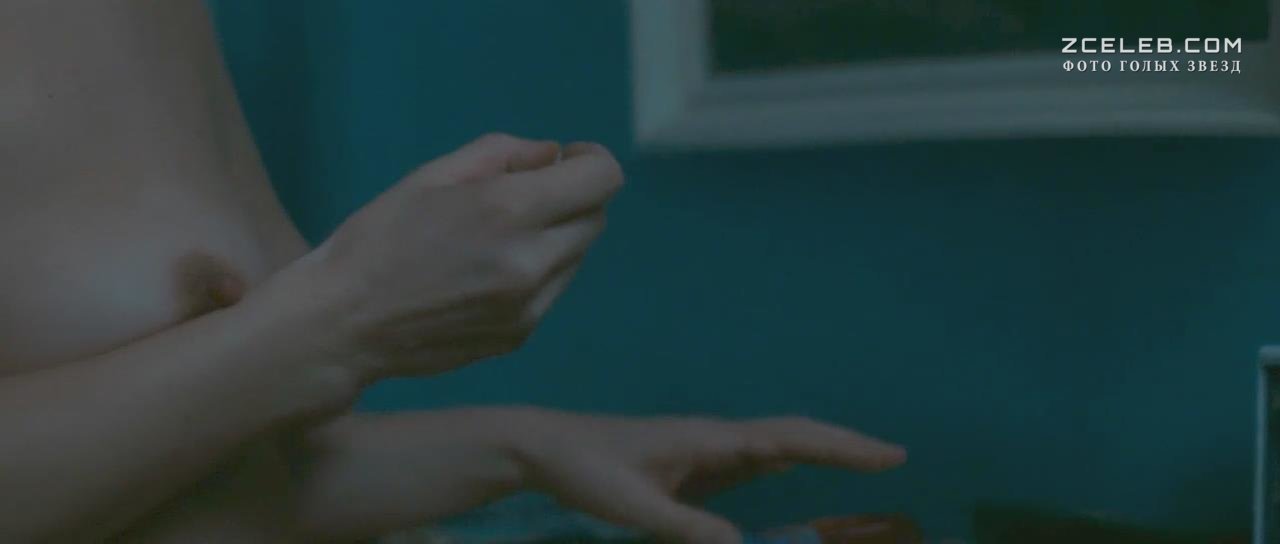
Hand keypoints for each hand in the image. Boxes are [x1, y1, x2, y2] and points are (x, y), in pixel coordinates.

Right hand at [293, 134, 622, 378]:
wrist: (341, 326)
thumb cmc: (377, 238)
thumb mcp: (431, 176)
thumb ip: (502, 154)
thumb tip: (553, 155)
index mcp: (509, 211)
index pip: (602, 180)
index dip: (590, 162)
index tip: (564, 161)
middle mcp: (532, 261)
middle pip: (595, 218)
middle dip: (571, 199)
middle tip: (525, 196)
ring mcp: (530, 305)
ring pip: (576, 256)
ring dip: (555, 237)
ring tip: (494, 239)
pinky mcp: (521, 335)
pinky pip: (553, 290)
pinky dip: (536, 273)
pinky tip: (484, 274)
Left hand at [509, 410, 907, 543]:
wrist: (546, 446)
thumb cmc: (586, 470)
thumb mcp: (633, 507)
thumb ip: (686, 528)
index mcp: (708, 440)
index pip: (787, 439)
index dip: (840, 447)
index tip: (888, 455)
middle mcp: (715, 438)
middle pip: (792, 435)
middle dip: (843, 446)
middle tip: (894, 458)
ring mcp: (704, 449)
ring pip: (774, 445)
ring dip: (818, 451)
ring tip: (864, 462)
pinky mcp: (691, 464)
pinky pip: (750, 460)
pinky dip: (783, 461)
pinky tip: (789, 470)